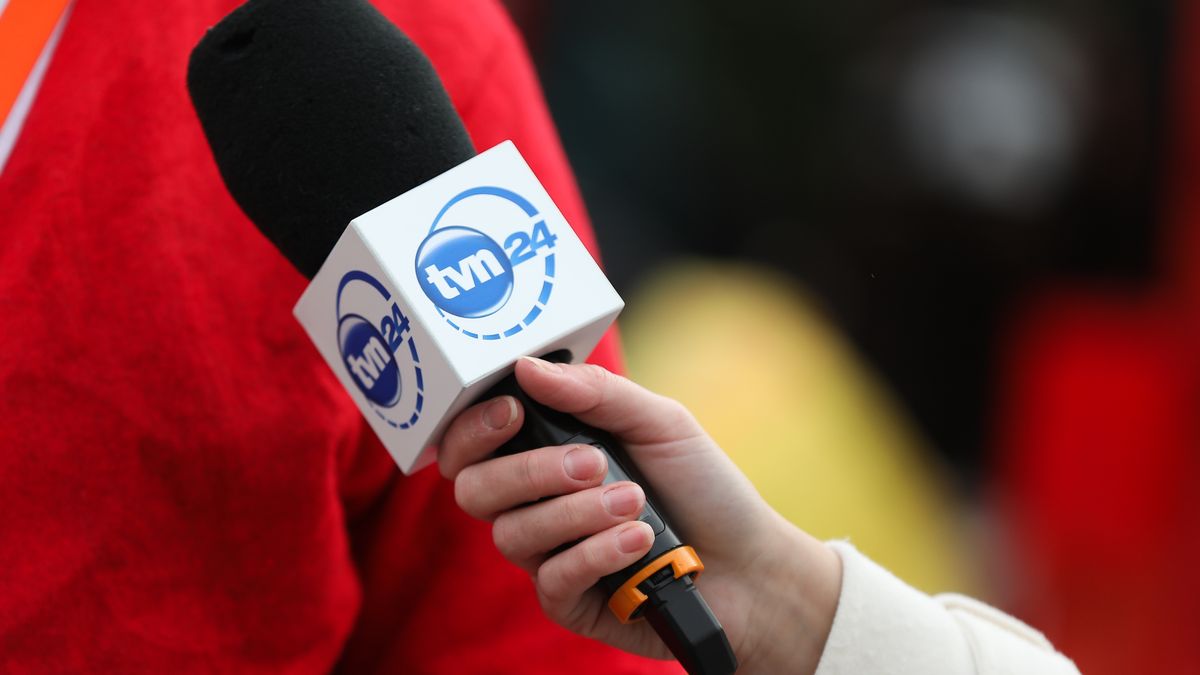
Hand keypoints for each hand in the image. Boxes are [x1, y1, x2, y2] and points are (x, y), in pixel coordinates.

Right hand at [437, 357, 842, 673]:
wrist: (750, 564)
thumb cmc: (703, 487)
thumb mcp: (660, 422)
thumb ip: (597, 392)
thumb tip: (526, 366)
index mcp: (546, 452)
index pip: (472, 443)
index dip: (474, 427)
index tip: (514, 411)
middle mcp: (536, 504)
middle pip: (475, 490)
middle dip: (528, 471)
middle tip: (591, 462)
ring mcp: (548, 555)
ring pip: (512, 535)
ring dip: (576, 513)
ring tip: (635, 502)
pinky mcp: (568, 603)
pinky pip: (551, 580)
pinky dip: (594, 554)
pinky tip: (638, 542)